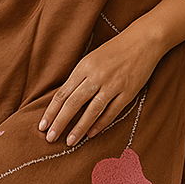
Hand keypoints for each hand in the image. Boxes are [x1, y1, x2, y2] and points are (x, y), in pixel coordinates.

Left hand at [39, 26, 164, 145]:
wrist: (143, 41)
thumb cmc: (114, 51)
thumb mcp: (91, 60)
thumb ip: (78, 79)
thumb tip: (63, 101)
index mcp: (83, 67)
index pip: (62, 94)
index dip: (51, 112)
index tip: (42, 126)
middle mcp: (96, 76)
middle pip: (73, 103)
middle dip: (60, 123)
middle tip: (50, 138)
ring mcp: (113, 85)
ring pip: (92, 110)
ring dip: (79, 128)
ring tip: (69, 142)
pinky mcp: (128, 92)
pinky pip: (112, 111)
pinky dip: (100, 124)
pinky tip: (91, 133)